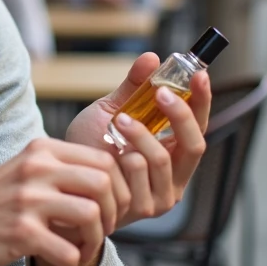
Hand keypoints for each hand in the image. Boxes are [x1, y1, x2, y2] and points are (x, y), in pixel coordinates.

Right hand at [0, 138, 129, 265]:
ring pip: (91, 216)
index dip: (117, 187)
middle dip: (112, 213)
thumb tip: (105, 177)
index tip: (109, 208)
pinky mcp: (21, 233)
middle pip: (103, 183)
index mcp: (40, 150)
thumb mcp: (21, 170)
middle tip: (102, 231)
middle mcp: (35, 169)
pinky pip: (69, 252)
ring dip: (95, 241)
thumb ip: (56, 167)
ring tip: (81, 251)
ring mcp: (27, 200)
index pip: (102, 159)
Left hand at [65, 52, 210, 226]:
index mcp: (174, 152)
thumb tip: (152, 57)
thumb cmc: (91, 147)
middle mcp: (175, 176)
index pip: (199, 125)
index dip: (203, 100)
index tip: (199, 74)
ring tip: (117, 121)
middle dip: (179, 114)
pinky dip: (123, 155)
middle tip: (160, 91)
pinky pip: (139, 173)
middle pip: (195, 143)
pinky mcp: (142, 208)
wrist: (63, 178)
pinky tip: (107, 153)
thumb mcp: (112, 112)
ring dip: (140, 134)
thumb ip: (133, 88)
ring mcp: (161, 196)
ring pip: (162, 159)